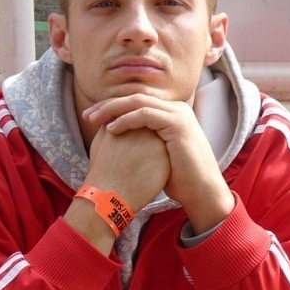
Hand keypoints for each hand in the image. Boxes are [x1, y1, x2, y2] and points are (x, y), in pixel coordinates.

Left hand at [84, 94, 234, 232]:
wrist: (201, 192)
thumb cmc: (179, 178)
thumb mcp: (156, 153)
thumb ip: (143, 139)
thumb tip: (116, 138)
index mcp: (172, 113)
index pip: (137, 102)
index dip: (112, 107)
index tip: (92, 117)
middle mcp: (176, 108)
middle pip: (135, 98)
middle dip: (108, 105)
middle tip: (88, 115)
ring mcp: (179, 114)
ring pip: (138, 102)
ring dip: (112, 110)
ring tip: (93, 120)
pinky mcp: (178, 124)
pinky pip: (145, 114)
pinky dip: (126, 120)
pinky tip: (111, 129)